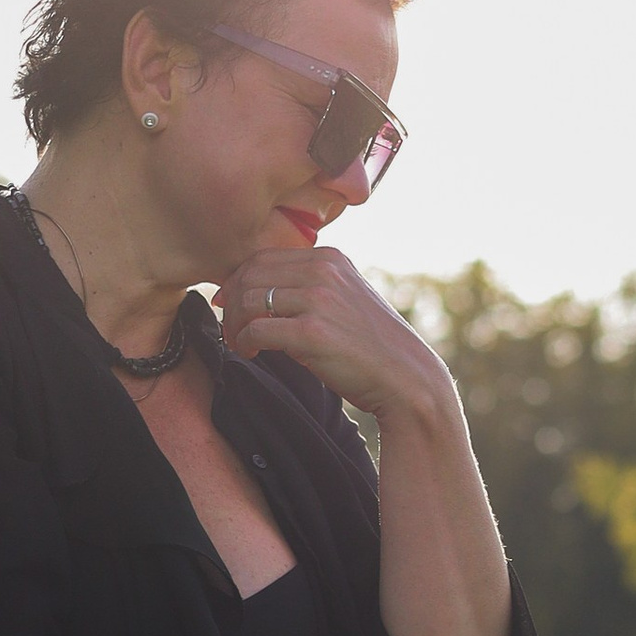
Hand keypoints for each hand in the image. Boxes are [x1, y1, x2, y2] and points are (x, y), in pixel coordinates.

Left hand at [220, 245, 456, 426]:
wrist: (406, 379)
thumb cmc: (372, 347)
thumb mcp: (346, 299)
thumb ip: (312, 287)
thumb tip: (259, 291)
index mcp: (330, 259)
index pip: (264, 257)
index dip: (238, 279)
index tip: (229, 301)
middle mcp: (324, 272)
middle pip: (250, 274)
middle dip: (232, 301)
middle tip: (232, 327)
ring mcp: (319, 300)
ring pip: (249, 300)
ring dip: (235, 324)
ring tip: (241, 343)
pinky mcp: (313, 332)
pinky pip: (258, 329)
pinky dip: (244, 341)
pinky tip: (251, 353)